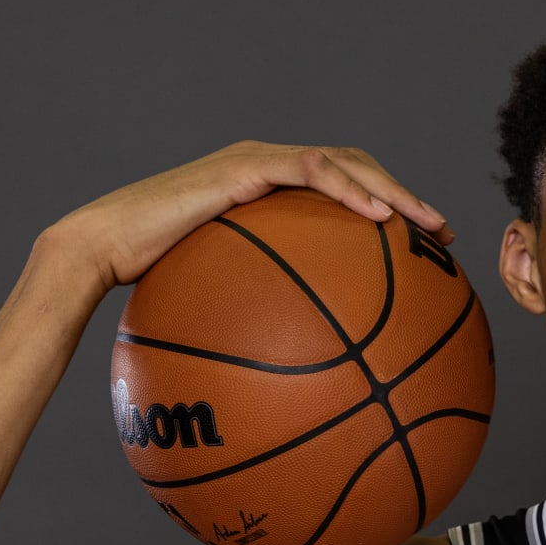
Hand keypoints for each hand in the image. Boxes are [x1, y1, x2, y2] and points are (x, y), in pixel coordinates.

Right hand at [48, 141, 454, 293]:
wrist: (103, 252)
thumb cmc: (153, 288)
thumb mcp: (221, 309)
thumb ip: (260, 323)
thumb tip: (298, 382)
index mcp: (268, 197)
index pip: (342, 192)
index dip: (387, 212)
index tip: (424, 252)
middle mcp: (268, 171)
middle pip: (354, 170)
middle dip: (404, 198)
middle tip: (442, 236)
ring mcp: (256, 163)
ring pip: (343, 162)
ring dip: (392, 190)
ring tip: (427, 225)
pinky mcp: (243, 166)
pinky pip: (310, 172)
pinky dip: (349, 190)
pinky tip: (378, 220)